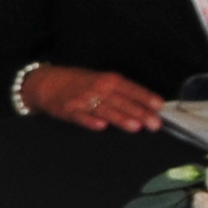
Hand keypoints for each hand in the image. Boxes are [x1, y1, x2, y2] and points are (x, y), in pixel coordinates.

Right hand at [20, 64, 166, 132]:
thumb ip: (122, 93)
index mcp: (109, 80)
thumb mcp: (102, 81)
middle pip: (122, 101)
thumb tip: (147, 106)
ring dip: (120, 118)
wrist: (46, 82)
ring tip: (135, 127)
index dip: (146, 97)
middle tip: (155, 124)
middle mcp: (98, 88)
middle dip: (140, 113)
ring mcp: (83, 99)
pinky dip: (90, 121)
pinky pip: (81, 117)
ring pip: (105, 110)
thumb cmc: (79, 83)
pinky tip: (100, 126)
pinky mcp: (68, 110)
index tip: (160, 106)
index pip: (131, 89)